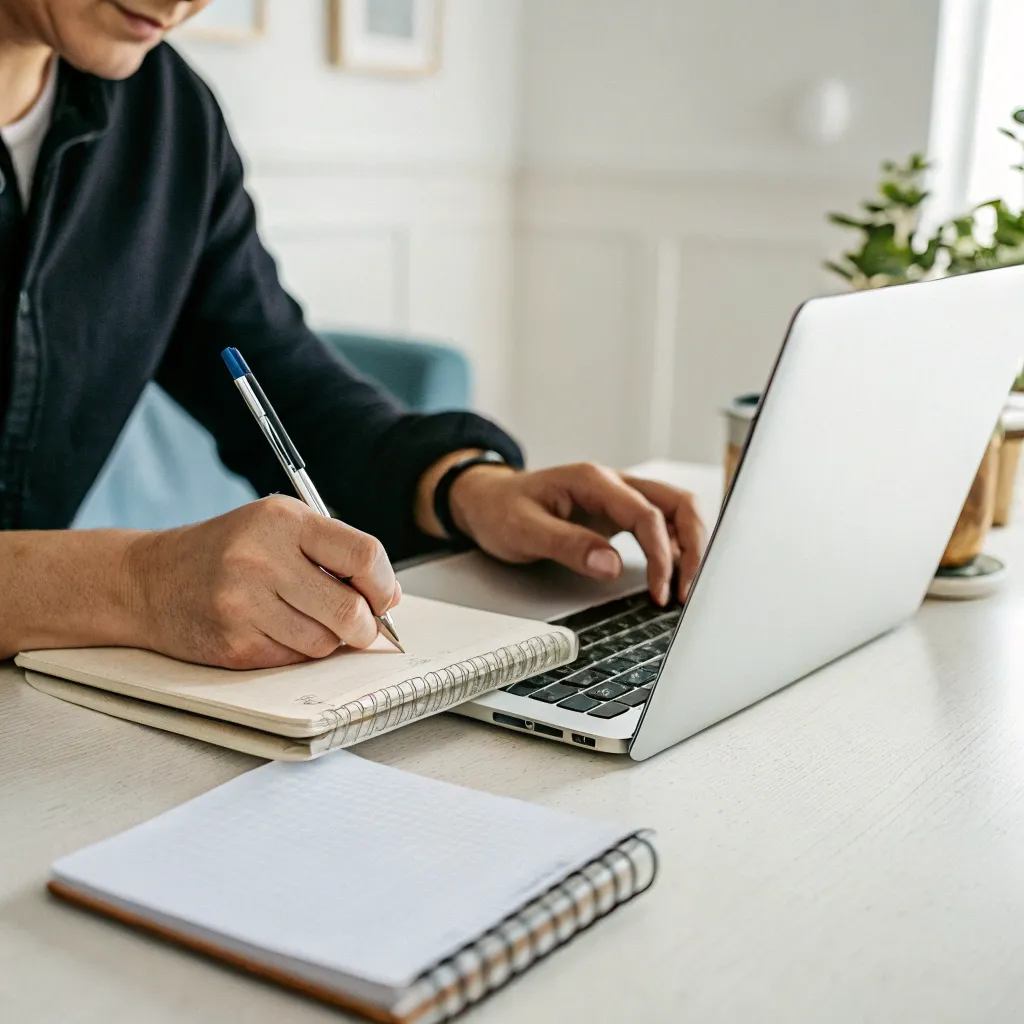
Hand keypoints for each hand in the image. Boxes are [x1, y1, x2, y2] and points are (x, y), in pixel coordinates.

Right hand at [125, 496, 400, 668]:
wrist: (151, 580)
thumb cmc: (228, 550)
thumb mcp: (280, 527)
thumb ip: (336, 552)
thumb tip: (390, 598)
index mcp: (284, 521)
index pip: (364, 555)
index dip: (384, 585)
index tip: (383, 597)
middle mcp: (262, 559)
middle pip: (350, 610)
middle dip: (366, 626)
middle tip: (361, 626)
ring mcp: (243, 604)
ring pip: (324, 643)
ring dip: (328, 641)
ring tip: (304, 620)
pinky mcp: (232, 643)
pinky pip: (292, 660)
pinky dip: (296, 652)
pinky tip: (274, 631)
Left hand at [443, 462, 705, 604]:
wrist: (485, 501)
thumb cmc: (500, 511)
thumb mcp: (524, 531)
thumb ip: (568, 545)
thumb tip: (611, 565)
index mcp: (593, 481)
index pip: (647, 514)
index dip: (661, 555)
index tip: (660, 592)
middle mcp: (613, 483)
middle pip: (677, 503)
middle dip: (694, 546)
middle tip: (690, 590)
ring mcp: (619, 497)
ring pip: (676, 511)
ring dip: (690, 546)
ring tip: (687, 587)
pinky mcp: (619, 514)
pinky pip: (661, 524)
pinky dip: (675, 548)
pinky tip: (674, 574)